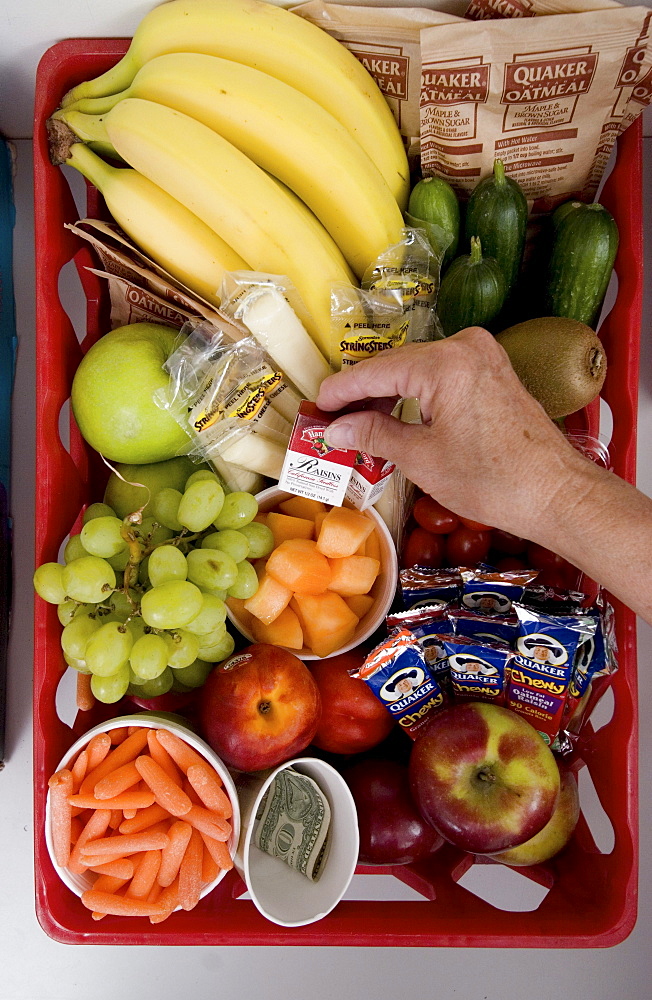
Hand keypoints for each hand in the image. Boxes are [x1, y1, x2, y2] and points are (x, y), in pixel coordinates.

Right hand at [316, 327, 586, 541]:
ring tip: (356, 423)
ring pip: (417, 370)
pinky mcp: (492, 371)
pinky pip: (440, 375)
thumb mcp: (421, 459)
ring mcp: (482, 355)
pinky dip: (415, 395)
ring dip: (387, 394)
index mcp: (444, 363)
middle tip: (330, 419)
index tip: (315, 406)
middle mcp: (464, 346)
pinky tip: (394, 416)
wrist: (555, 493)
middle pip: (396, 365)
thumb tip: (335, 428)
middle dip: (362, 394)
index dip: (341, 390)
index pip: (376, 371)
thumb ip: (373, 435)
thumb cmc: (491, 480)